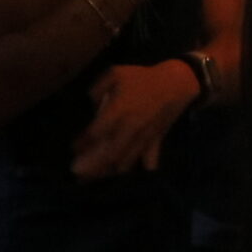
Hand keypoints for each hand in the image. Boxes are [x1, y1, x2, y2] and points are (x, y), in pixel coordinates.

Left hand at [70, 60, 198, 178]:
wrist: (177, 82)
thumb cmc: (144, 77)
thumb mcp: (116, 73)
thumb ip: (96, 89)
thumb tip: (90, 105)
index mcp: (119, 110)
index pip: (95, 133)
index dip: (82, 143)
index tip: (73, 148)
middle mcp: (130, 128)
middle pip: (108, 154)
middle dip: (92, 166)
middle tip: (77, 173)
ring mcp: (144, 136)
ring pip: (126, 160)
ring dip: (110, 171)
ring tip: (94, 178)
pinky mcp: (156, 140)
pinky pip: (149, 159)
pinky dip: (140, 168)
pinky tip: (128, 174)